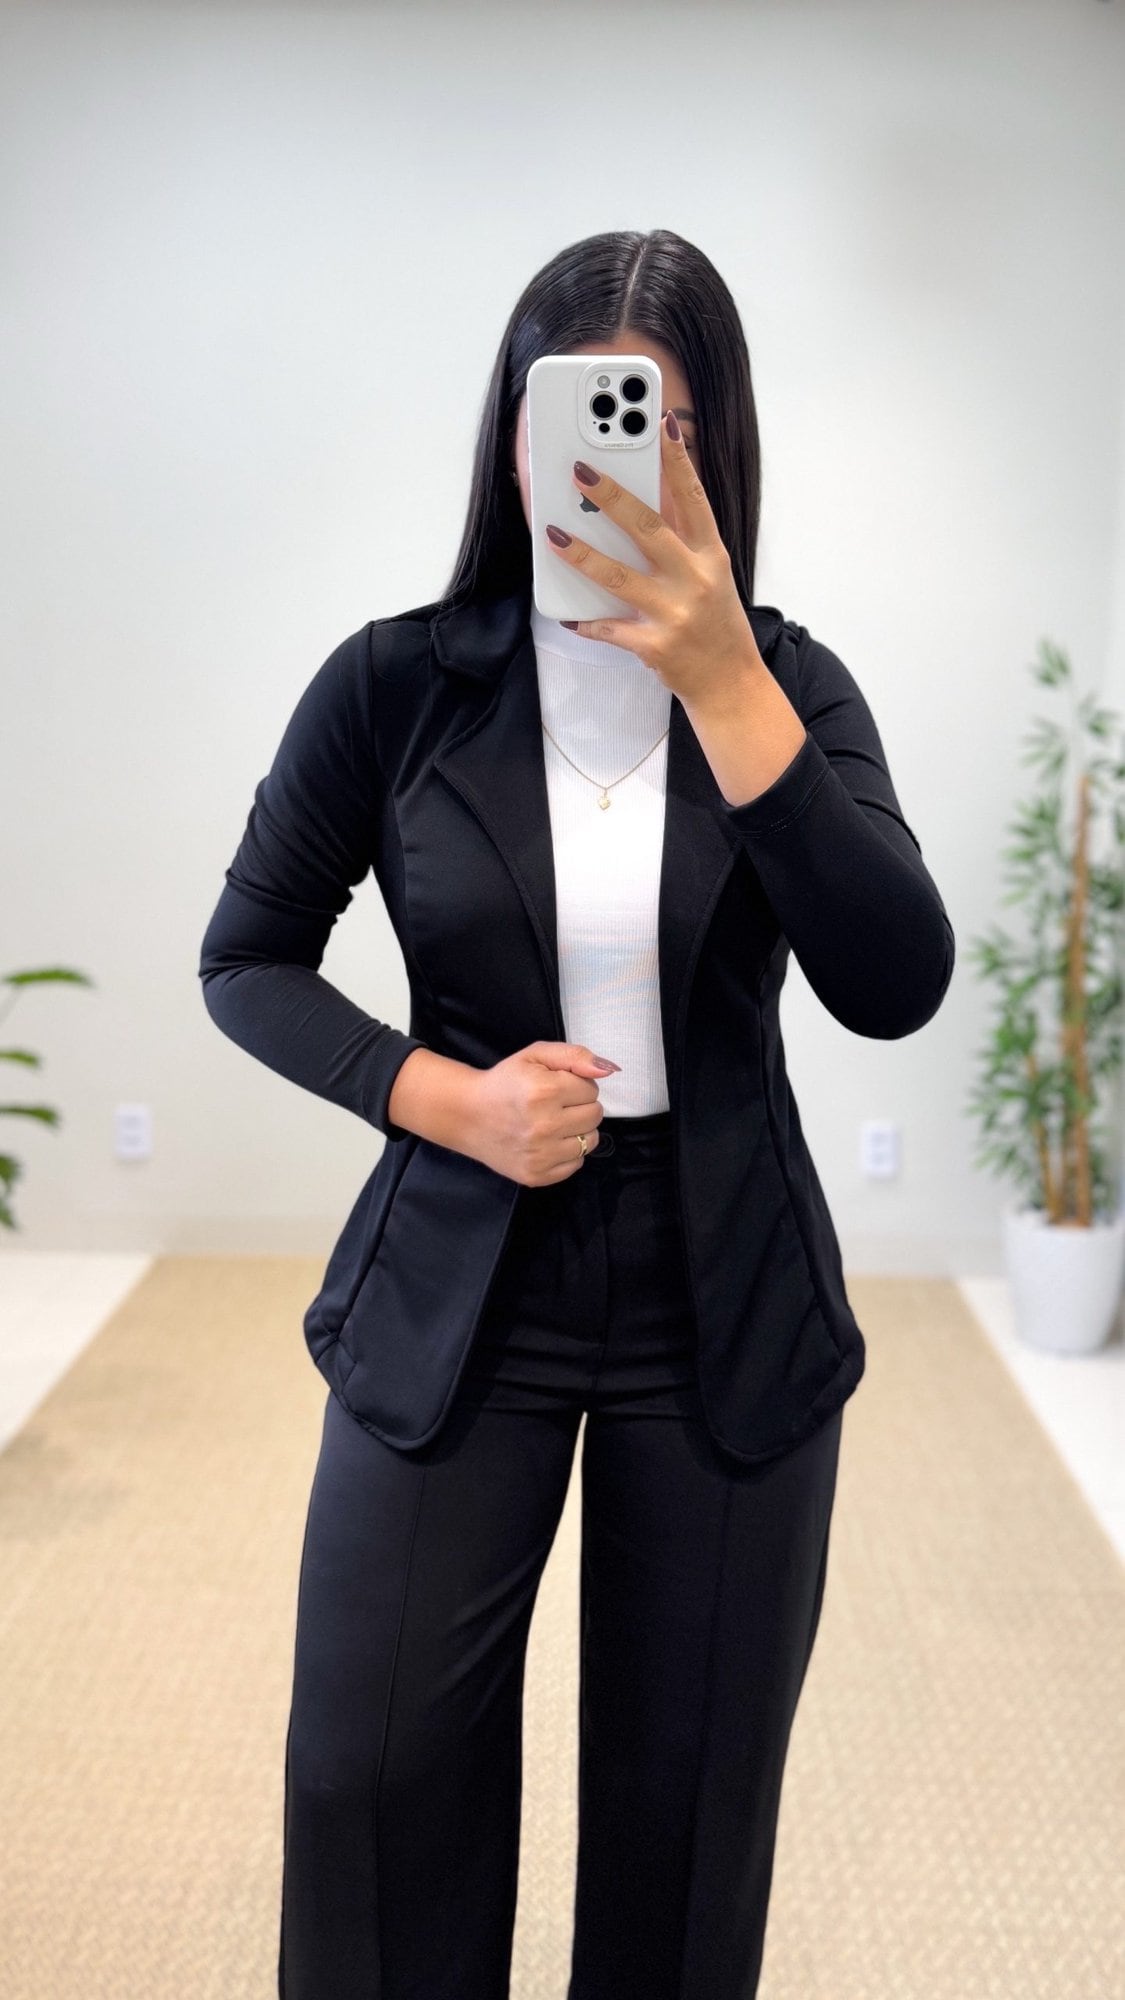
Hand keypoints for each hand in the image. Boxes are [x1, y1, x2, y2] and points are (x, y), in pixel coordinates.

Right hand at [463, 1042, 618, 1186]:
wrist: (468, 1115)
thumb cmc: (505, 1082)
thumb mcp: (535, 1055)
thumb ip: (575, 1056)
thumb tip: (609, 1070)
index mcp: (544, 1091)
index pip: (591, 1090)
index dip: (575, 1085)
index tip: (555, 1086)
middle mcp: (544, 1126)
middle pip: (595, 1115)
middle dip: (579, 1106)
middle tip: (555, 1105)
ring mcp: (541, 1155)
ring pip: (590, 1141)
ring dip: (577, 1130)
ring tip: (553, 1123)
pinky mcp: (537, 1176)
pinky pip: (576, 1164)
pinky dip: (567, 1152)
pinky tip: (548, 1142)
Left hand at [543, 411, 766, 707]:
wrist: (730, 682)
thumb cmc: (717, 623)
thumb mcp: (714, 574)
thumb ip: (686, 537)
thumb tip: (651, 495)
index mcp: (712, 556)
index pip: (694, 499)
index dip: (678, 461)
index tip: (661, 425)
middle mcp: (695, 580)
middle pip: (648, 528)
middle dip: (610, 498)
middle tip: (580, 472)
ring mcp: (674, 614)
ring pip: (619, 577)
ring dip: (583, 554)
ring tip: (555, 535)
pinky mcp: (654, 646)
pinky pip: (610, 629)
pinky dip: (587, 621)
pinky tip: (567, 613)